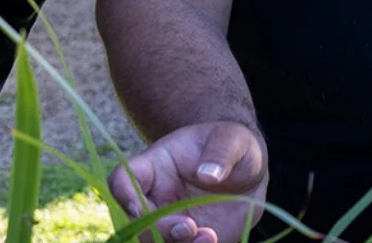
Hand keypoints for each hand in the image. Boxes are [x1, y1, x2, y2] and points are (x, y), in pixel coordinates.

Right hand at [109, 121, 267, 242]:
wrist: (249, 175)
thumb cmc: (233, 147)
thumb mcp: (232, 140)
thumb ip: (221, 153)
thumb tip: (208, 175)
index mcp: (154, 166)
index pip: (123, 179)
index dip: (123, 194)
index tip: (137, 207)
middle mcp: (154, 198)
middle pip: (133, 219)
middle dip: (155, 228)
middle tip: (189, 227)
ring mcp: (169, 221)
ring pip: (152, 241)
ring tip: (210, 237)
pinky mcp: (186, 240)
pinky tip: (213, 241)